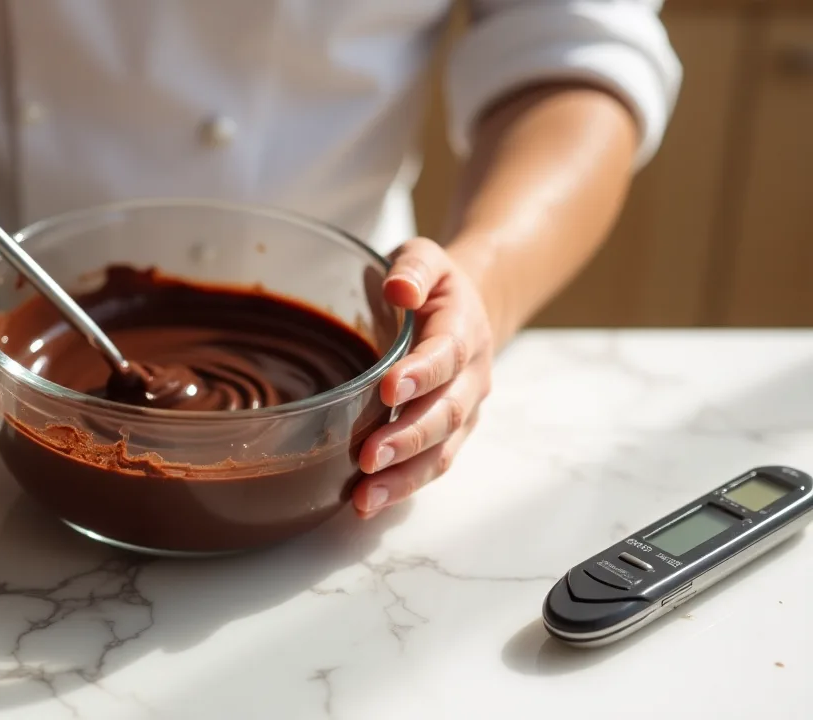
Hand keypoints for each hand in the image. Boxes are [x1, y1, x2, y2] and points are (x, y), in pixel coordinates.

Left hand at [352, 237, 493, 518]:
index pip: (446, 354)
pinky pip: (432, 465)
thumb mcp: (425, 257)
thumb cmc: (433, 286)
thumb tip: (398, 286)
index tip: (389, 388)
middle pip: (446, 413)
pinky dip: (403, 486)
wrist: (469, 309)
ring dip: (404, 477)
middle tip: (369, 456)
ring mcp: (463, 411)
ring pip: (441, 450)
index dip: (421, 374)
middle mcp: (470, 376)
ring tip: (365, 498)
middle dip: (408, 437)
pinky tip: (368, 502)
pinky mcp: (450, 435)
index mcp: (464, 328)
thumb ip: (414, 268)